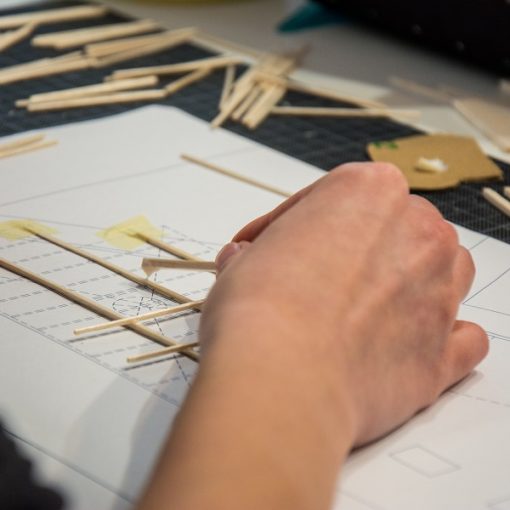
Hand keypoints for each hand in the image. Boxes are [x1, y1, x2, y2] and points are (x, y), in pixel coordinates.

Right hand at [203, 162, 487, 445]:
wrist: (283, 377)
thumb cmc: (262, 311)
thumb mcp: (241, 262)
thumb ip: (255, 254)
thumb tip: (245, 260)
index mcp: (369, 191)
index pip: (330, 198)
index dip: (291, 224)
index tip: (272, 245)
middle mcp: (416, 234)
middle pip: (396, 228)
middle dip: (357, 248)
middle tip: (315, 275)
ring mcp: (439, 293)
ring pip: (442, 271)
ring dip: (410, 281)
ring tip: (364, 304)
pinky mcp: (443, 353)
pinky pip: (461, 336)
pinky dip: (441, 337)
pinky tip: (409, 341)